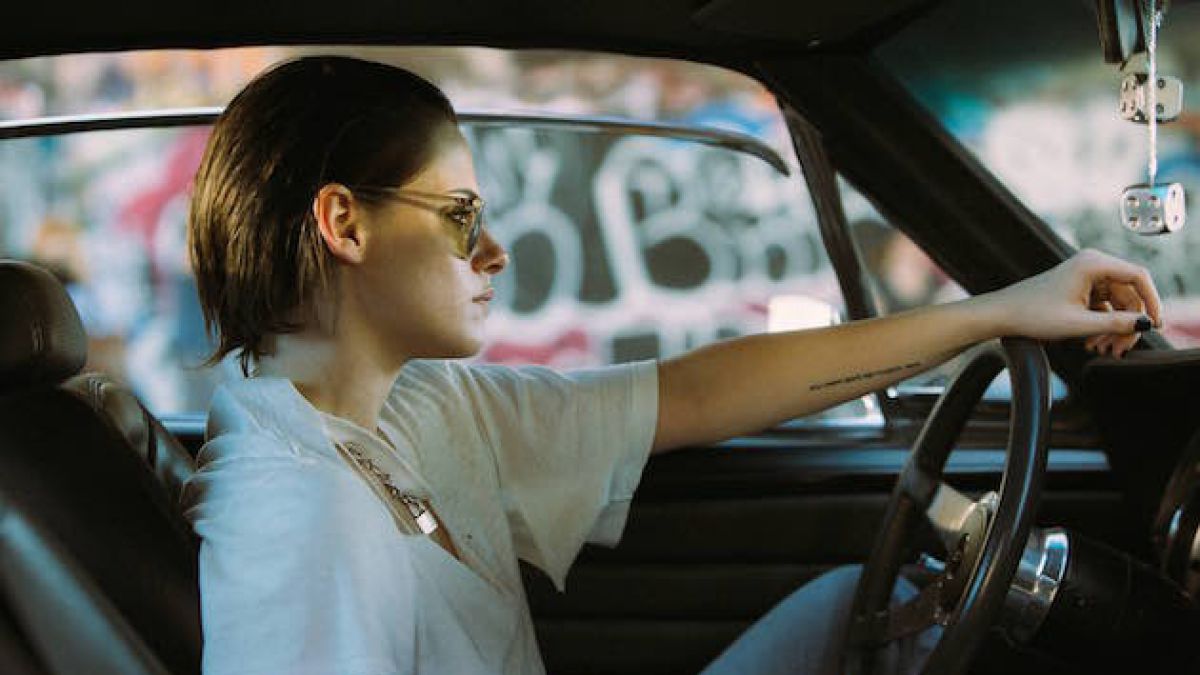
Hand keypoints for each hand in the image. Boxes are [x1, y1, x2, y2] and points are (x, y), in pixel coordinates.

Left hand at [981, 249, 1162, 357]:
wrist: (1002, 314)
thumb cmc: (1032, 315)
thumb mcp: (1078, 324)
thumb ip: (1115, 324)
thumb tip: (1146, 323)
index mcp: (1093, 263)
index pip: (1138, 277)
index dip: (1152, 301)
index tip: (1155, 325)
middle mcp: (1092, 264)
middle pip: (1129, 293)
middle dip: (1128, 323)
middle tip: (1120, 350)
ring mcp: (1086, 276)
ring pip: (1117, 303)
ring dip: (1114, 329)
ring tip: (1103, 351)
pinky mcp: (1080, 288)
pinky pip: (1104, 306)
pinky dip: (1102, 325)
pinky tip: (1092, 344)